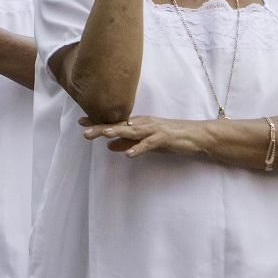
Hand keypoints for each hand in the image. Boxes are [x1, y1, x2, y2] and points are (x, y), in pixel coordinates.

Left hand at [80, 115, 204, 157]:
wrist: (196, 135)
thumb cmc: (169, 137)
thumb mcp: (145, 140)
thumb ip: (127, 142)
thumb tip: (109, 146)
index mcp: (138, 123)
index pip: (115, 122)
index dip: (99, 122)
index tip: (81, 122)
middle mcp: (143, 123)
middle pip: (119, 125)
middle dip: (102, 128)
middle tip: (84, 131)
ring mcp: (153, 130)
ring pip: (132, 131)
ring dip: (117, 132)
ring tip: (103, 135)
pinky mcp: (164, 138)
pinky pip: (149, 144)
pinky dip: (139, 148)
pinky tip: (129, 155)